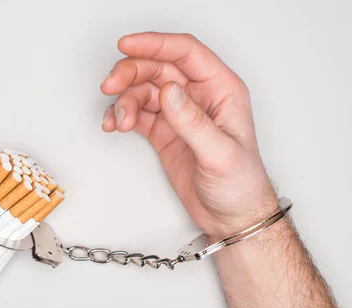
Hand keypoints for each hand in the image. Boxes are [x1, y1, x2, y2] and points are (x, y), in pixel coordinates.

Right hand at [101, 32, 277, 238]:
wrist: (231, 218)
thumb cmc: (240, 185)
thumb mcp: (220, 154)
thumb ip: (193, 122)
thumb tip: (169, 92)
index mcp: (221, 90)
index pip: (186, 53)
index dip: (155, 44)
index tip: (128, 45)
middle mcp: (199, 97)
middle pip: (158, 67)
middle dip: (130, 72)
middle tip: (111, 85)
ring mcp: (178, 113)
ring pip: (143, 89)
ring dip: (124, 100)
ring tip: (118, 121)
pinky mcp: (164, 131)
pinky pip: (137, 113)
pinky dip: (121, 115)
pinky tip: (115, 125)